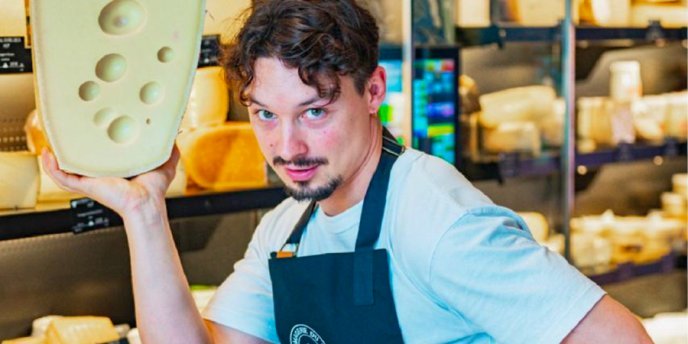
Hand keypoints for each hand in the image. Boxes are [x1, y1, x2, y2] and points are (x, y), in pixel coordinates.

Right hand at [40, 146, 180, 216]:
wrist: (146, 202)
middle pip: (77, 161)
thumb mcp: (163, 162)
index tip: (85, 130)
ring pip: (64, 169)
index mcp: (114, 168)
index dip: (89, 144)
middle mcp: (100, 174)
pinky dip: (51, 168)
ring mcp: (90, 180)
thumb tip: (174, 134)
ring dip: (54, 158)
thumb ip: (169, 148)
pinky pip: (62, 177)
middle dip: (67, 148)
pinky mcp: (85, 186)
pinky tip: (47, 156)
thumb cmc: (154, 189)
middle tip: (62, 133)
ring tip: (49, 143)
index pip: (97, 155)